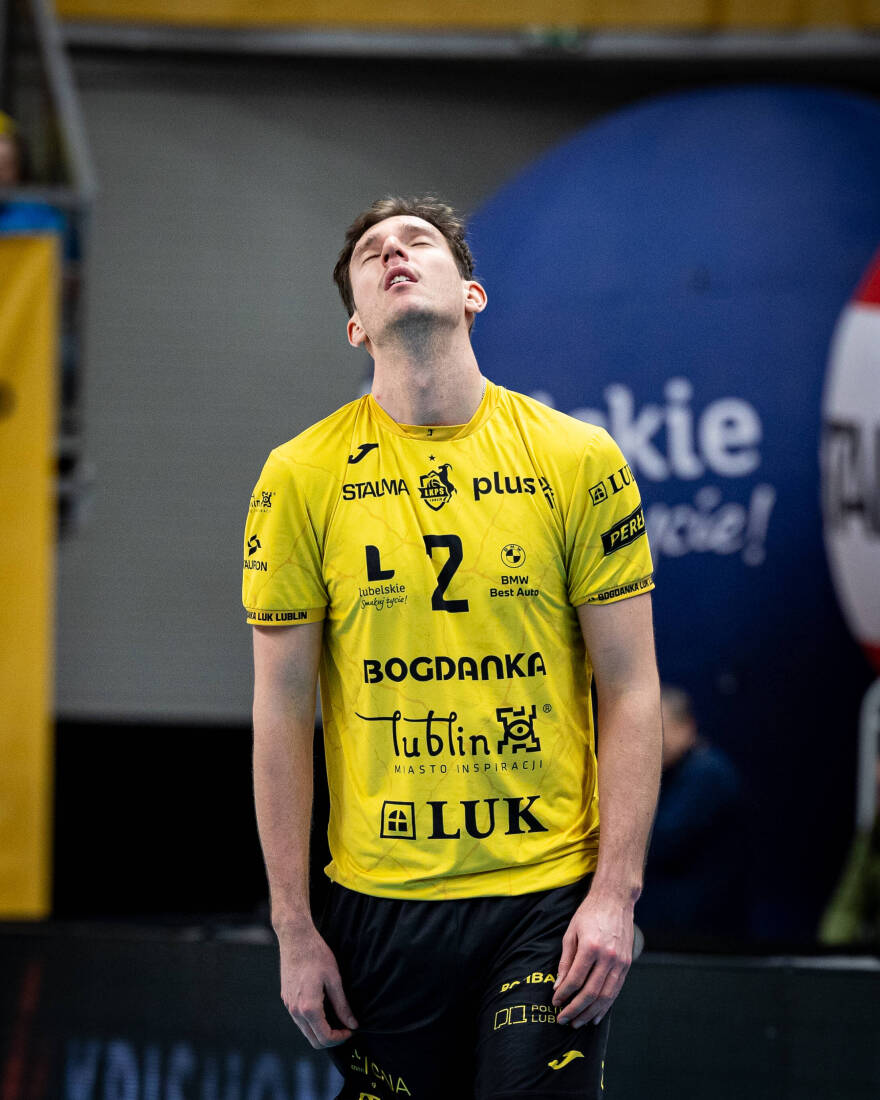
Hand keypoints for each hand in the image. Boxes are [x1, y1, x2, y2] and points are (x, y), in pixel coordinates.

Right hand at [277, 920, 358, 1047]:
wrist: (295, 938)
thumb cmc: (316, 955)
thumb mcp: (334, 979)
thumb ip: (342, 1005)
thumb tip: (353, 1024)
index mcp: (309, 1008)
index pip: (325, 1037)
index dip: (340, 1038)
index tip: (351, 1029)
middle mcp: (295, 1011)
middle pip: (313, 1040)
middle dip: (331, 1039)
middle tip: (346, 1028)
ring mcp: (288, 1006)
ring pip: (305, 1031)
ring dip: (321, 1031)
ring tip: (336, 1019)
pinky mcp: (286, 999)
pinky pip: (299, 1020)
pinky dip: (312, 1022)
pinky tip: (323, 1010)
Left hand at [551, 893, 633, 1027]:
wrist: (615, 900)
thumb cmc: (589, 913)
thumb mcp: (571, 933)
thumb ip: (565, 961)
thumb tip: (558, 986)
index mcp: (591, 947)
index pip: (575, 979)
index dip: (564, 994)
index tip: (555, 1003)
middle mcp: (608, 957)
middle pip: (590, 992)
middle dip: (575, 1009)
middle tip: (563, 1020)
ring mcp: (620, 962)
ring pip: (605, 996)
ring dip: (590, 1012)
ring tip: (577, 1022)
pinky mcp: (627, 965)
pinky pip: (616, 991)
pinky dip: (605, 1005)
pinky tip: (596, 1015)